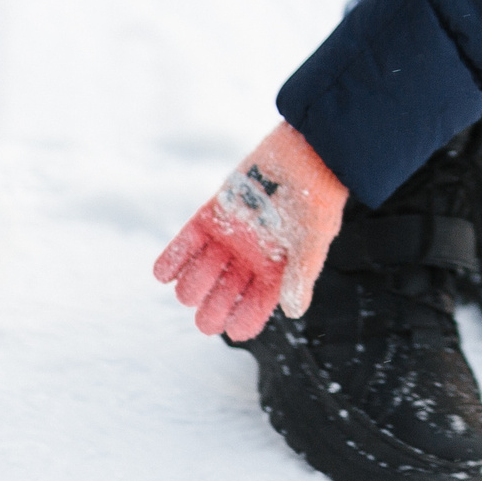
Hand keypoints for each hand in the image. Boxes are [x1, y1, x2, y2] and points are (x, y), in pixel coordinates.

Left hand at [153, 122, 347, 341]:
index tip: (232, 329)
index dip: (243, 322)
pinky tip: (162, 275)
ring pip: (200, 273)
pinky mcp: (213, 215)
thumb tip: (293, 311)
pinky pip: (187, 243)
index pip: (255, 307)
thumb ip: (303, 270)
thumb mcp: (316, 235)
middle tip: (207, 318)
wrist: (305, 150)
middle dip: (212, 310)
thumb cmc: (319, 194)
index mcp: (276, 271)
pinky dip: (173, 260)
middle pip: (222, 296)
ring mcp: (229, 237)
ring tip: (189, 289)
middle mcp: (250, 258)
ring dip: (193, 284)